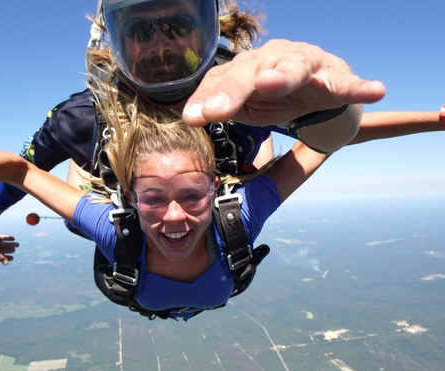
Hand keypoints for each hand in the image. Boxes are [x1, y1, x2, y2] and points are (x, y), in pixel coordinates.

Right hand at [0, 227, 18, 264]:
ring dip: (9, 244)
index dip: (5, 258)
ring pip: (1, 244)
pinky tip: (13, 238)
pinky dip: (6, 238)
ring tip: (17, 244)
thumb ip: (0, 257)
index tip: (12, 258)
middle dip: (8, 249)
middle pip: (0, 250)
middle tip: (15, 249)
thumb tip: (6, 264)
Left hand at [182, 39, 385, 126]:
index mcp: (248, 67)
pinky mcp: (337, 76)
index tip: (193, 118)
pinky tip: (374, 91)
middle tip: (218, 111)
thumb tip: (190, 117)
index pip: (222, 78)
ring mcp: (306, 64)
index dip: (207, 97)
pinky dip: (360, 88)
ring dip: (283, 76)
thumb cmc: (273, 96)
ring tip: (272, 85)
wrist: (316, 94)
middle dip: (233, 89)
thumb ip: (220, 108)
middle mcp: (274, 59)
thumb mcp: (244, 105)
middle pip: (252, 68)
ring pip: (294, 66)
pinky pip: (347, 82)